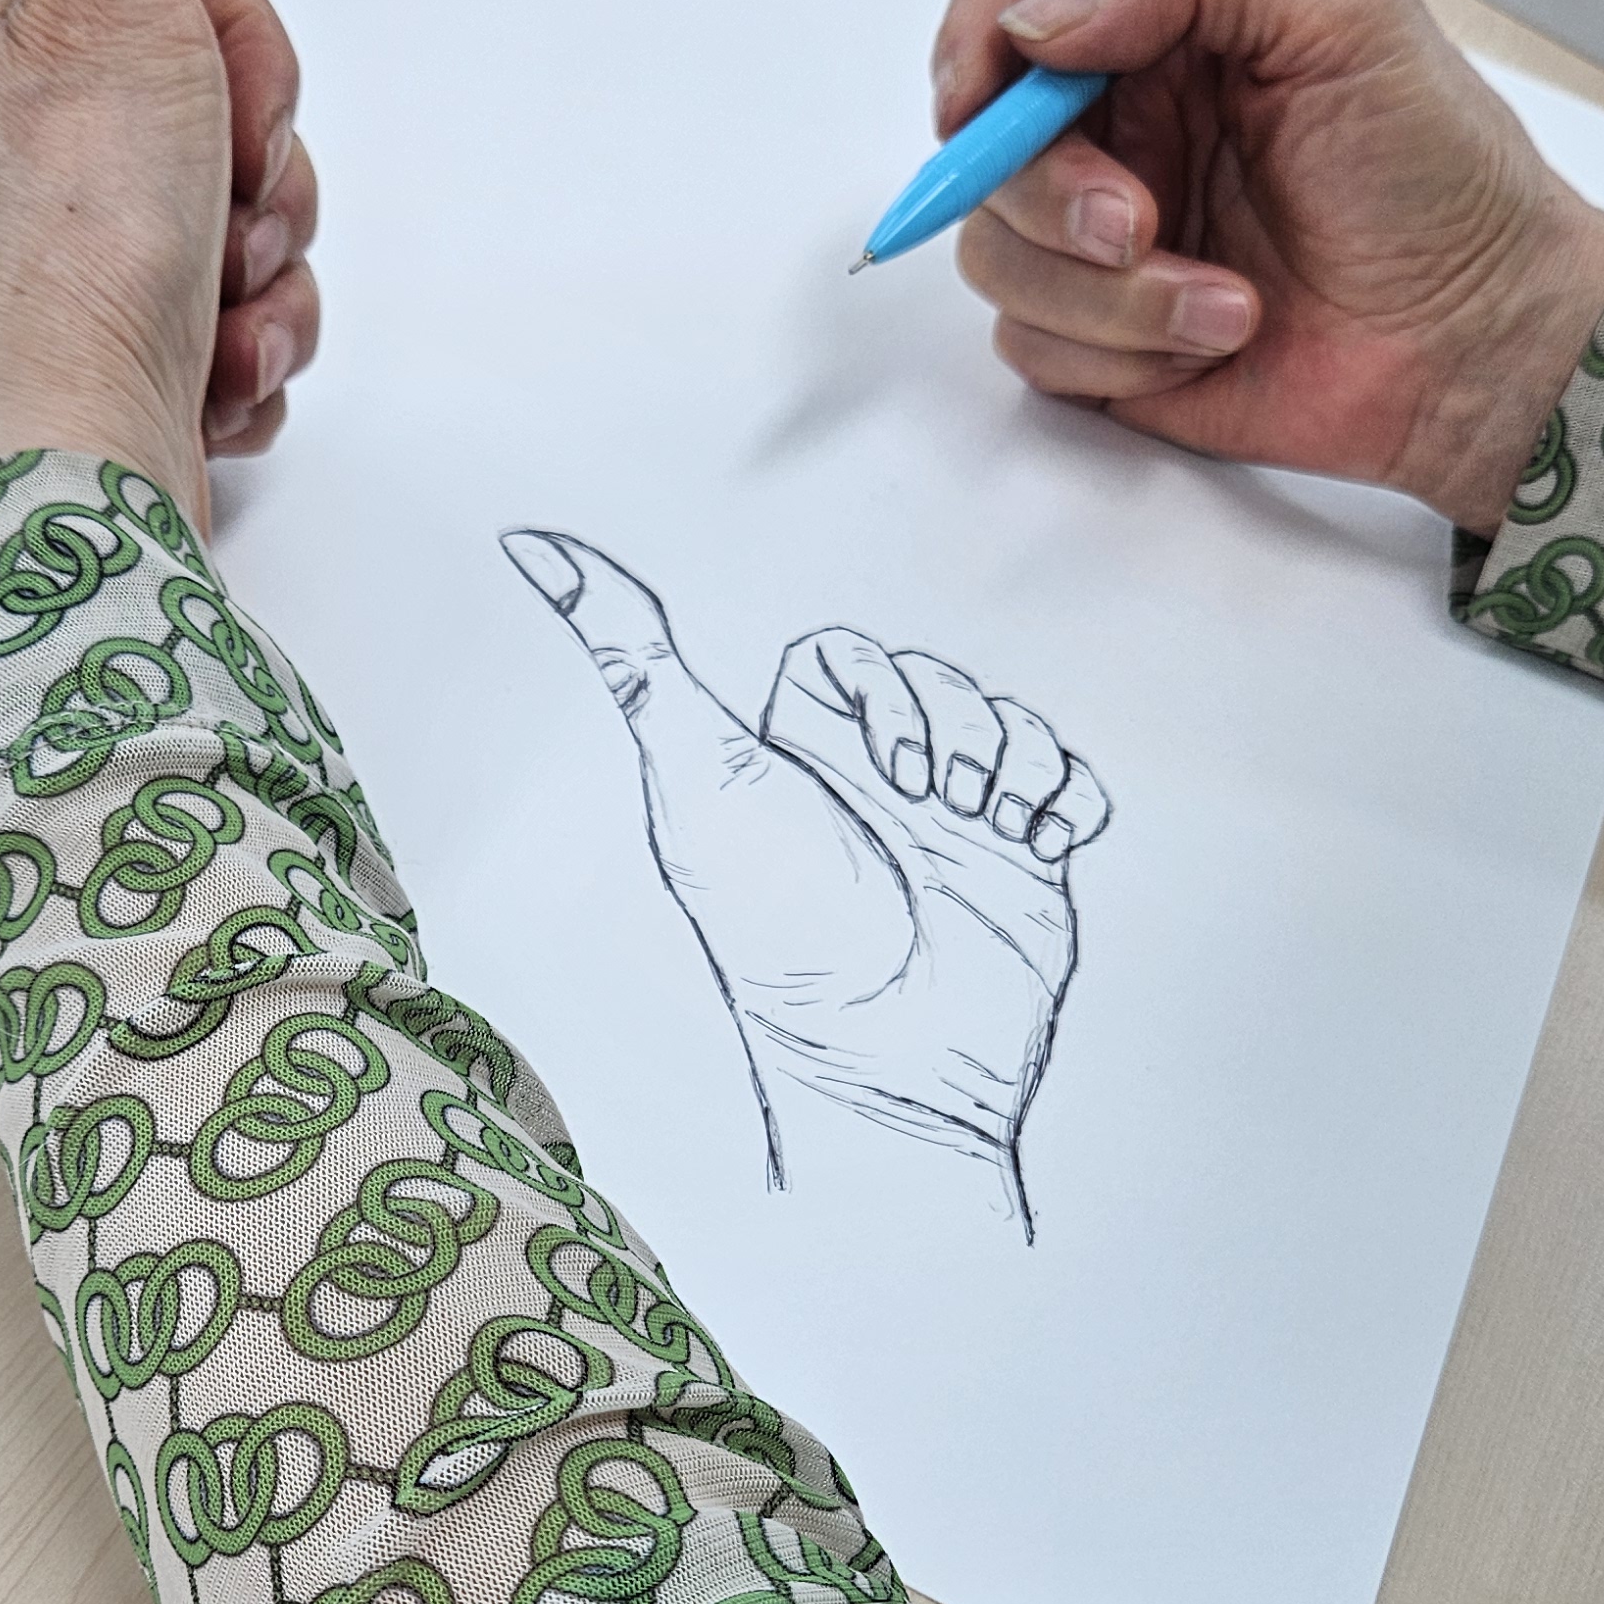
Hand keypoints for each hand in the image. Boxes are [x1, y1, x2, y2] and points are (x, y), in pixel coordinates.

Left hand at [0, 0, 322, 519]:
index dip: (236, 52)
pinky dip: (243, 357)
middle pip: (213, 104)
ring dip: (266, 279)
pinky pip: (224, 325)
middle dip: (258, 181)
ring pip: (233, 221)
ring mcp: (42, 263)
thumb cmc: (62, 276)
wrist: (58, 504)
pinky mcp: (90, 364)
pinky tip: (206, 384)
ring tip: (216, 320)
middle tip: (219, 227)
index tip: (213, 115)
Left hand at [501, 532, 1111, 1238]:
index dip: (880, 685)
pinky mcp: (1026, 865)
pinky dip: (1066, 804)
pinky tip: (1034, 849)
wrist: (897, 1057)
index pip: (849, 655)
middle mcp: (874, 787)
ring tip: (982, 840)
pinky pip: (1072, 781)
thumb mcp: (696, 774)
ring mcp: (956, 826)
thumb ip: (632, 657)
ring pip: (1013, 721)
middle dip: (955, 726)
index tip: (877, 760)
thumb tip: (531, 546)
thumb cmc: (783, 930)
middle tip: (930, 810)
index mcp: (797, 760)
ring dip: (1012, 767)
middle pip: (941, 676)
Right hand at [932, 0, 1603, 533]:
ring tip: (1226, 304)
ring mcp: (1105, 234)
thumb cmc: (1438, 177)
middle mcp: (1123, 121)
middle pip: (985, 136)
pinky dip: (1118, 355)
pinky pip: (1031, 344)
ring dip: (1108, 293)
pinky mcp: (1103, 337)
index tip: (986, 91)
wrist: (1475, 343)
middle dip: (1052, 194)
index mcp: (1168, 23)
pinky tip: (1212, 343)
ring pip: (997, 252)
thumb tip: (1037, 18)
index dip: (977, 29)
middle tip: (1143, 222)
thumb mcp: (1343, 13)